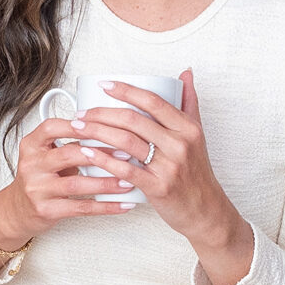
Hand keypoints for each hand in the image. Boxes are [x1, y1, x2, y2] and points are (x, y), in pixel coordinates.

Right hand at [0, 113, 137, 261]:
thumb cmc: (39, 179)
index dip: (77, 125)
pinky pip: (80, 208)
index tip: (103, 124)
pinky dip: (105, 206)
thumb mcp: (45, 156)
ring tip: (128, 180)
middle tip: (126, 153)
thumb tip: (110, 133)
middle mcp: (31, 165)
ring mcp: (37, 189)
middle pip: (68, 154)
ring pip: (76, 183)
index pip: (52, 128)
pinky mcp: (46, 210)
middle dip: (101, 154)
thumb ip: (68, 143)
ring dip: (106, 183)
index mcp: (31, 145)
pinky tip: (121, 204)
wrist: (17, 210)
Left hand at [72, 71, 253, 284]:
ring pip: (126, 142)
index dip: (126, 91)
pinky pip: (125, 169)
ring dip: (97, 132)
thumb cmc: (196, 173)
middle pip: (134, 120)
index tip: (105, 85)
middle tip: (82, 112)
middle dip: (102, 113)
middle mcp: (180, 144)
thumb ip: (189, 103)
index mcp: (187, 128)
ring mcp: (169, 167)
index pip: (153, 101)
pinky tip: (87, 152)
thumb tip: (186, 73)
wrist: (205, 211)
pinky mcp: (158, 187)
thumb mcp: (197, 135)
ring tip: (78, 128)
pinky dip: (103, 159)